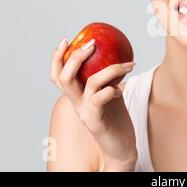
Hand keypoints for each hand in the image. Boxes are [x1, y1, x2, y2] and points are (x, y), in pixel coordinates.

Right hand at [50, 38, 137, 169]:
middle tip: (92, 44)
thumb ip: (109, 78)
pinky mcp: (95, 122)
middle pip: (63, 77)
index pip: (58, 74)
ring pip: (90, 83)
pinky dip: (112, 89)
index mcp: (77, 95)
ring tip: (128, 65)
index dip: (57, 57)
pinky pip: (100, 99)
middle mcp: (76, 103)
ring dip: (111, 69)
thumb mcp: (111, 93)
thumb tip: (120, 55)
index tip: (67, 39)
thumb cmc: (116, 119)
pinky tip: (121, 89)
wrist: (121, 147)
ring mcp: (84, 112)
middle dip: (76, 57)